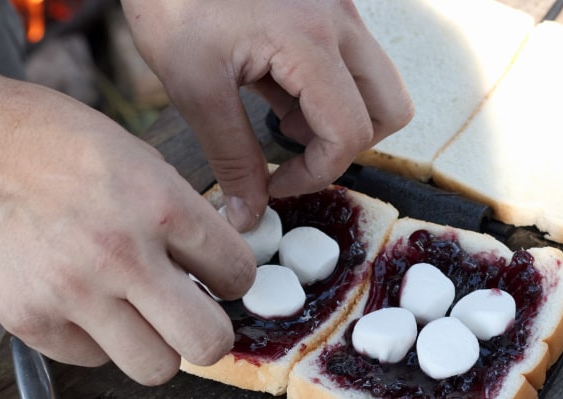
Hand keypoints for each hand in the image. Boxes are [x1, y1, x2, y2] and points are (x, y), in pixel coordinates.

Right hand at [0, 32, 255, 384]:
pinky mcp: (30, 321)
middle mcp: (122, 255)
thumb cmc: (50, 141)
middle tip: (196, 318)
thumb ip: (179, 213)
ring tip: (140, 318)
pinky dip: (99, 342)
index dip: (236, 279)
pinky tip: (87, 308)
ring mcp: (73, 294)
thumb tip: (211, 264)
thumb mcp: (136, 156)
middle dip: (211, 334)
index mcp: (160, 204)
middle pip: (207, 342)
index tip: (221, 279)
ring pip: (156, 369)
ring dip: (157, 347)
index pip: (238, 273)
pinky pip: (93, 360)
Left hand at [122, 0, 412, 230]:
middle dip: (346, 147)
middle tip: (297, 156)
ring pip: (379, 87)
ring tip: (281, 119)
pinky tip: (276, 89)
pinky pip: (352, 65)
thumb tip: (249, 214)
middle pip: (390, 110)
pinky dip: (326, 93)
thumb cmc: (172, 0)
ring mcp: (339, 11)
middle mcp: (339, 22)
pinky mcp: (327, 8)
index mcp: (310, 41)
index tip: (275, 184)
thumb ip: (230, 157)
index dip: (316, 174)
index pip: (349, 133)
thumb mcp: (195, 87)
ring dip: (341, 119)